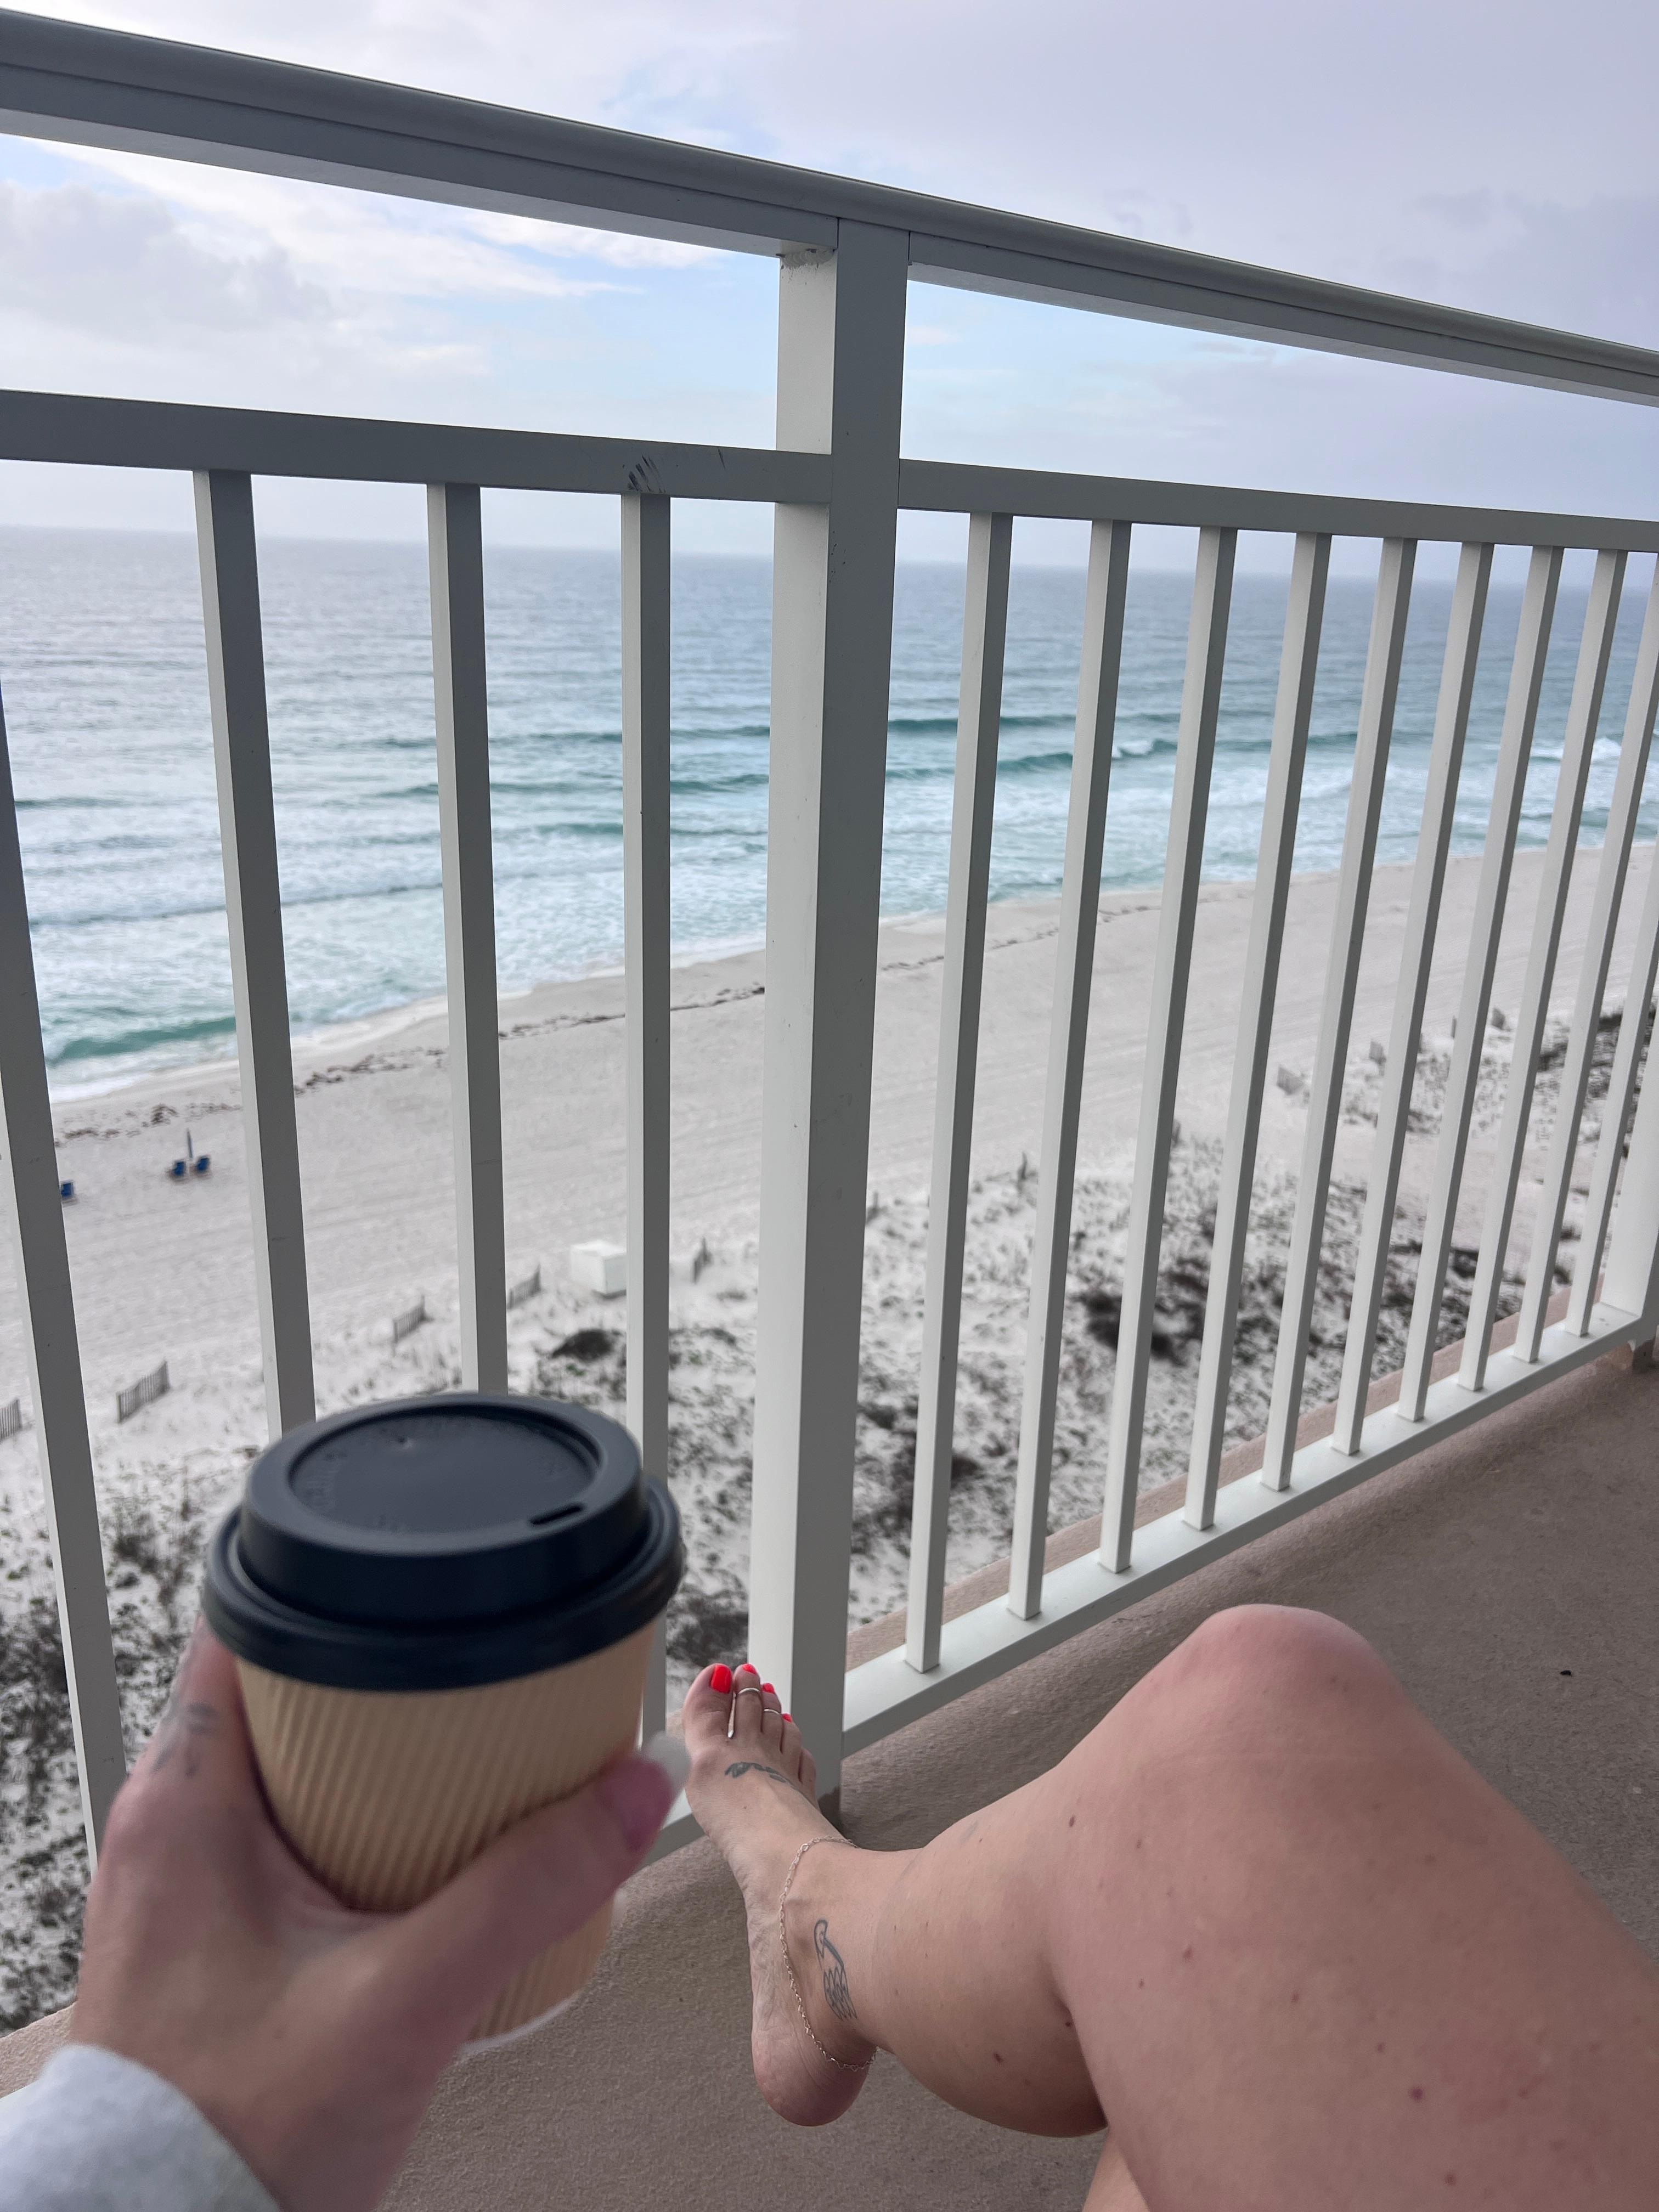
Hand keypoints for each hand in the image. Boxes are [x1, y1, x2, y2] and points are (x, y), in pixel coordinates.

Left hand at [70, 1622, 677, 2211]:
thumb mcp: (405, 2000)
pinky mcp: (213, 1932)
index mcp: (182, 1799)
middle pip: (286, 1689)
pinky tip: (425, 1849)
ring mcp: (187, 1881)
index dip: (338, 1586)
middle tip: (476, 1666)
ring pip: (292, 1765)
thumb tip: (635, 1790)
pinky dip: (360, 1819)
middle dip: (386, 1671)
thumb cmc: (231, 2138)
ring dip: (376, 1753)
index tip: (426, 1579)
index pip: (250, 1626)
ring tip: (468, 1749)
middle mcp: (171, 1823)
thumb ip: (528, 1890)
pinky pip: (290, 1832)